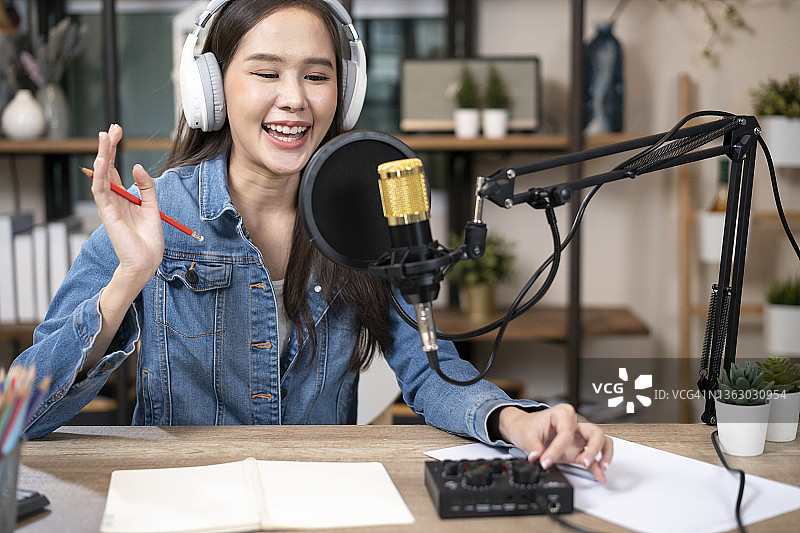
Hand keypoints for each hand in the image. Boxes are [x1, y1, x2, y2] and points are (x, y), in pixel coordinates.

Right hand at [91, 124, 163, 289]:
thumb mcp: (152, 206)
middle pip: (106, 169)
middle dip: (108, 147)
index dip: (115, 150)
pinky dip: (100, 176)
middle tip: (111, 128)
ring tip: (104, 137)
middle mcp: (113, 199)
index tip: (117, 132)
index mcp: (123, 198)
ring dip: (102, 156)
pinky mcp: (107, 213)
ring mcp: (108, 205)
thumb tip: (135, 166)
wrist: (147, 260)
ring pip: (101, 176)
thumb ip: (146, 187)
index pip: (115, 169)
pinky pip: (100, 191)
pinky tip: (101, 162)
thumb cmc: (148, 238)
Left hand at [497, 404, 612, 482]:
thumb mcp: (526, 434)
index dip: (557, 448)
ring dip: (602, 454)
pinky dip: (597, 466)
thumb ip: (533, 446)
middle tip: (584, 461)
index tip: (546, 461)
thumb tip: (537, 456)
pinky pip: (593, 456)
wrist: (524, 428)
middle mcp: (574, 424)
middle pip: (594, 432)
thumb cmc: (528, 426)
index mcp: (562, 414)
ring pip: (601, 441)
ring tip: (600, 467)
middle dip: (593, 447)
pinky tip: (600, 475)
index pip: (566, 432)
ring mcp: (578, 437)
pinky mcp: (577, 449)